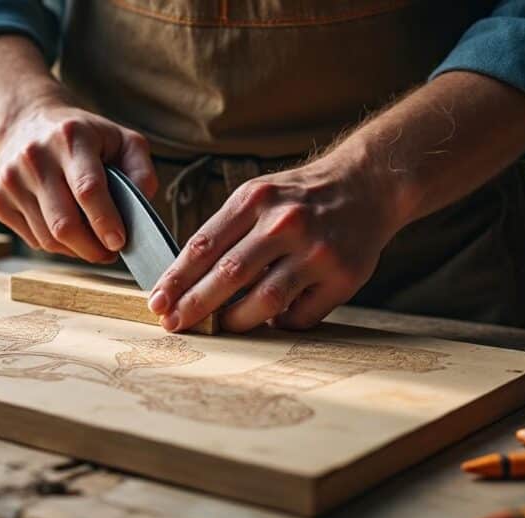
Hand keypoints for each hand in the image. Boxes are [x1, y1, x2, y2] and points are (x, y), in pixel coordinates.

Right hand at [0, 102, 156, 262]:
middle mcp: (35, 157)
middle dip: (92, 248)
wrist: (26, 123)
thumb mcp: (120, 138)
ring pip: (48, 239)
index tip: (120, 242)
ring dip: (76, 250)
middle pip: (64, 223)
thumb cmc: (81, 137)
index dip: (105, 222)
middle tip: (110, 253)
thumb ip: (141, 169)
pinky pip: (34, 240)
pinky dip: (56, 245)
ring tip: (93, 243)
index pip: (88, 190)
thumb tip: (143, 206)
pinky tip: (67, 231)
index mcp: (70, 138)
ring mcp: (11, 180)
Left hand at [147, 150, 405, 332]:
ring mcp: (317, 250)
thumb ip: (224, 232)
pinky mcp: (344, 276)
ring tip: (220, 327)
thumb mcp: (257, 196)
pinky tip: (270, 321)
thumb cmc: (299, 198)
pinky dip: (280, 324)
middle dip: (195, 305)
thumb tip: (184, 283)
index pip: (203, 245)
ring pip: (264, 300)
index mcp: (255, 199)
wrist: (368, 184)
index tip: (156, 302)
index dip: (176, 278)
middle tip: (174, 325)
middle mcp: (286, 223)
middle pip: (229, 275)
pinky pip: (302, 315)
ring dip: (236, 321)